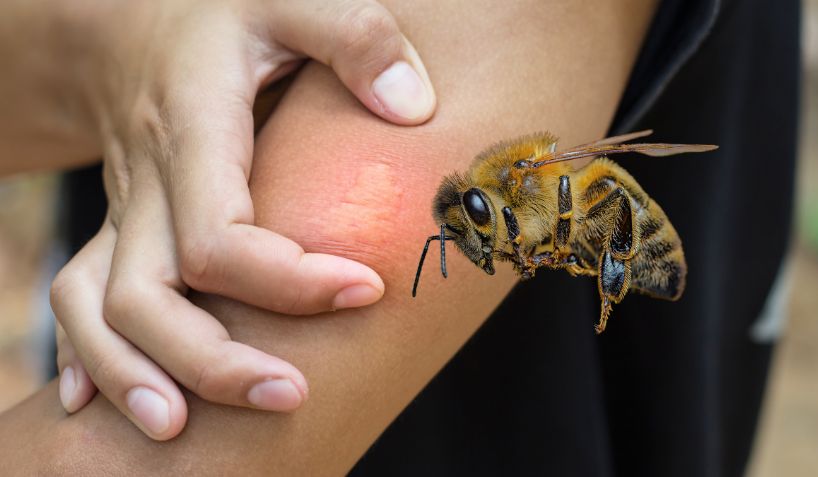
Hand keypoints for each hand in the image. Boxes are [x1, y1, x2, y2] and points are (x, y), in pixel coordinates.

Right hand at [48, 0, 435, 439]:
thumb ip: (355, 37)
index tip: (367, 289)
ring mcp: (125, 211)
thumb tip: (412, 107)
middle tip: (291, 397)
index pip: (219, 235)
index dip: (288, 279)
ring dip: (137, 375)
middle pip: (148, 296)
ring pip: (98, 310)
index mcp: (192, 129)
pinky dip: (88, 355)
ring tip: (179, 434)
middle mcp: (146, 182)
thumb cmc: (225, 12)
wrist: (133, 20)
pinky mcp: (123, 229)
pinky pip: (79, 298)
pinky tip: (98, 406)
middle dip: (213, 361)